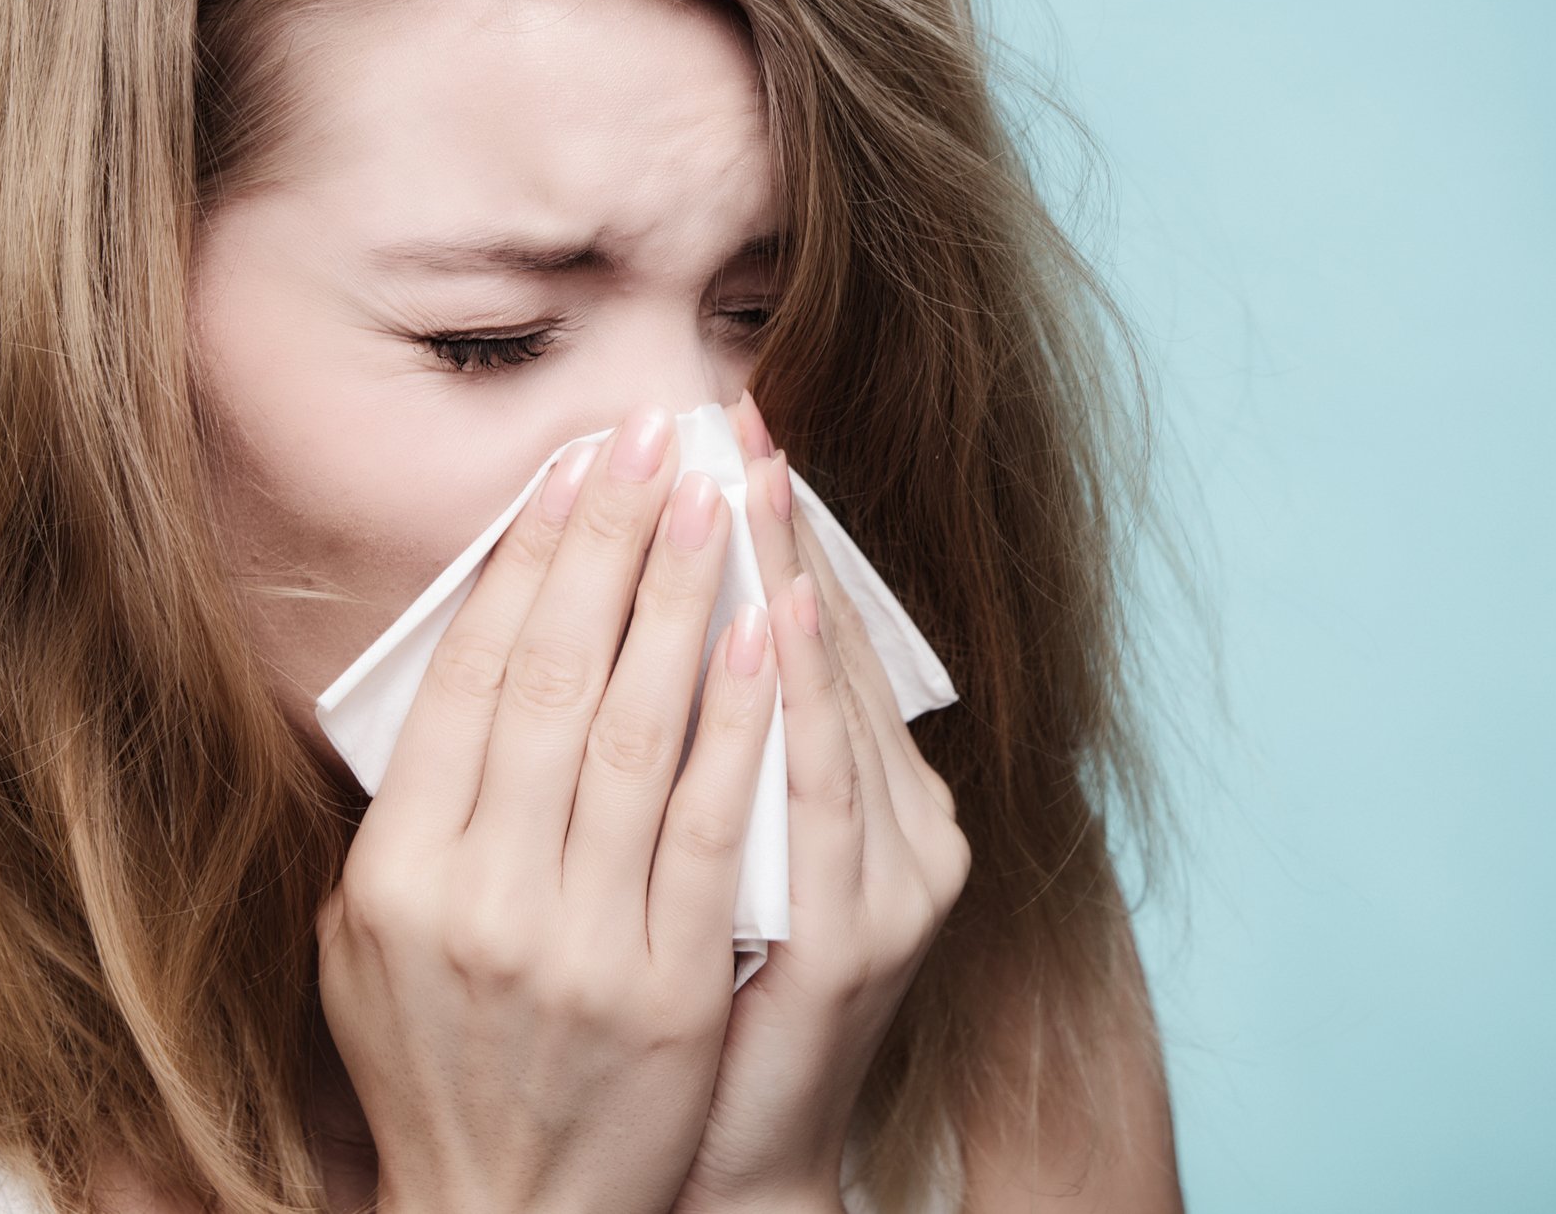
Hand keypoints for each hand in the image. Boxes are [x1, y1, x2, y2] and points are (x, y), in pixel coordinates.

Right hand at [314, 401, 781, 1213]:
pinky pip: (709, 821)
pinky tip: (765, 626)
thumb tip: (466, 668)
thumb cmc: (437, 1065)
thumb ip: (410, 816)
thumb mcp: (371, 944)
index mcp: (394, 871)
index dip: (523, 562)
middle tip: (653, 439)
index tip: (571, 473)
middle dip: (609, 543)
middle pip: (551, 678)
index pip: (467, 678)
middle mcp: (474, 896)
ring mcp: (573, 940)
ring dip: (681, 595)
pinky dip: (738, 715)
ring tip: (715, 494)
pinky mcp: (667, 980)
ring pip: (635, 729)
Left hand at [669, 397, 972, 1213]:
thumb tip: (654, 622)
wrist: (716, 1160)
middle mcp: (901, 821)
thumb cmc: (694, 999)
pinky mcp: (864, 929)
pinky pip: (823, 790)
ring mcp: (894, 873)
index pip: (813, 638)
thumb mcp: (709, 857)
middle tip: (733, 416)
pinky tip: (776, 613)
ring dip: (790, 576)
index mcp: (866, 796)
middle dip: (777, 525)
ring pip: (837, 697)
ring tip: (752, 477)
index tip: (722, 434)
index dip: (771, 533)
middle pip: (834, 645)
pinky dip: (800, 697)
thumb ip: (709, 753)